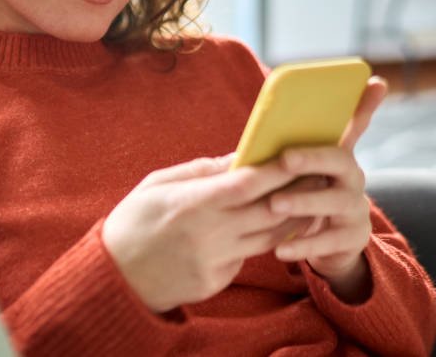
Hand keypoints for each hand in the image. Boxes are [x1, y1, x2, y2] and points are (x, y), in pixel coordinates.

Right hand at [102, 154, 314, 312]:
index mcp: (191, 204)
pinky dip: (263, 241)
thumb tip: (237, 157)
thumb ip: (199, 171)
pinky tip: (276, 228)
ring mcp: (215, 261)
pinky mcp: (217, 281)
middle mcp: (208, 234)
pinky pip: (248, 257)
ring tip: (311, 200)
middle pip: (268, 211)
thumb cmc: (133, 221)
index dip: (276, 169)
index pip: (247, 184)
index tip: (298, 154)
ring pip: (269, 238)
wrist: (115, 277)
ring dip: (293, 219)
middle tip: (319, 174)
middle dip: (297, 191)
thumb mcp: (157, 184)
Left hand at [267, 77, 387, 300]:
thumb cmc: (307, 196)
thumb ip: (290, 146)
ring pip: (334, 202)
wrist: (328, 245)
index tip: (375, 81)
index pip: (355, 124)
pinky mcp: (352, 238)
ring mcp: (356, 208)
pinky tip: (280, 249)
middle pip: (341, 160)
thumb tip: (269, 121)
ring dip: (303, 201)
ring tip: (274, 204)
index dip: (366, 105)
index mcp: (339, 156)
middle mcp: (353, 178)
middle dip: (313, 157)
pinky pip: (328, 241)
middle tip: (285, 158)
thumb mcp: (301, 171)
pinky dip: (302, 244)